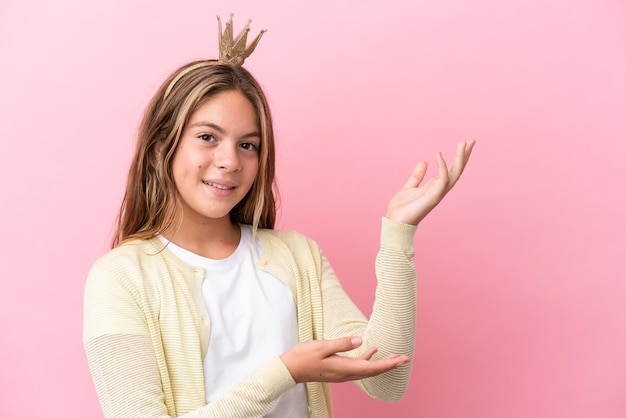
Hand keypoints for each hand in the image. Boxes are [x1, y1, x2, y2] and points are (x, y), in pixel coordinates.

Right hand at [280, 337, 409, 383]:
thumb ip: (341, 344)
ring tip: (394, 356)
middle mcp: (346, 374)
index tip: (401, 360)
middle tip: (405, 358)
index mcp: (344, 368)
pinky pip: (357, 366)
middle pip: (373, 371)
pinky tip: (371, 350)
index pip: (371, 367)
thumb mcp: (321, 347)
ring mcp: (342, 373)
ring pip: (367, 369)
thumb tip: (359, 340)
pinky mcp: (338, 370)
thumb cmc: (303, 357)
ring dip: (381, 363)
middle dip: (390, 365)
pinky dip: (367, 359)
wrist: (289, 369)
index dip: (388, 364)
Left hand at [386, 139, 475, 224]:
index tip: (464, 143)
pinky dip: (441, 166)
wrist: (395, 224)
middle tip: (471, 139)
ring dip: (460, 158)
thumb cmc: (402, 209)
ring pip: (454, 174)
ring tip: (463, 143)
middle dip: (464, 155)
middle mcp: (439, 190)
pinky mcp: (432, 197)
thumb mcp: (409, 187)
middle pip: (457, 170)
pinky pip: (441, 179)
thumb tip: (423, 162)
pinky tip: (437, 154)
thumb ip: (417, 176)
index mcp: (435, 187)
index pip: (451, 169)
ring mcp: (437, 194)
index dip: (458, 157)